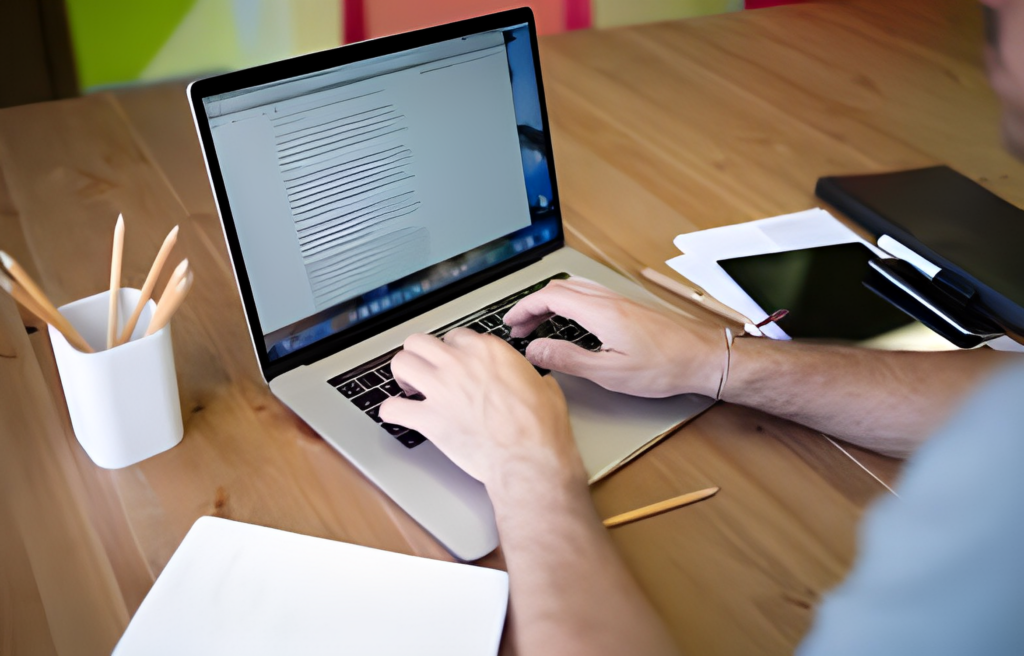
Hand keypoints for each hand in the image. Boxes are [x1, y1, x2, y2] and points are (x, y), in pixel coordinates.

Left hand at [378, 330, 586, 494]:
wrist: (529, 460)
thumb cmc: (540, 428)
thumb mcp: (544, 386)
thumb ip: (526, 374)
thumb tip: (530, 378)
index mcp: (488, 351)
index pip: (455, 336)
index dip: (453, 350)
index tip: (454, 362)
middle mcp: (460, 363)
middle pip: (419, 342)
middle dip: (419, 355)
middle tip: (424, 369)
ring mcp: (441, 389)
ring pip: (400, 363)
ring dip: (402, 375)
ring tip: (409, 387)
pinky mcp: (428, 418)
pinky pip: (392, 407)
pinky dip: (392, 412)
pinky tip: (398, 415)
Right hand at [503, 277, 724, 397]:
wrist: (703, 358)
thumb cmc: (664, 367)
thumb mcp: (609, 373)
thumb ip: (568, 359)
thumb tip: (536, 351)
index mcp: (601, 312)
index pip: (550, 297)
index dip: (524, 308)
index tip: (511, 323)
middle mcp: (609, 299)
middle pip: (559, 288)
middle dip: (533, 305)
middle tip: (520, 328)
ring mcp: (619, 300)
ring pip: (574, 288)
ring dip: (550, 301)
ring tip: (539, 323)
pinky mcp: (628, 306)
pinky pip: (588, 293)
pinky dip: (567, 301)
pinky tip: (569, 319)